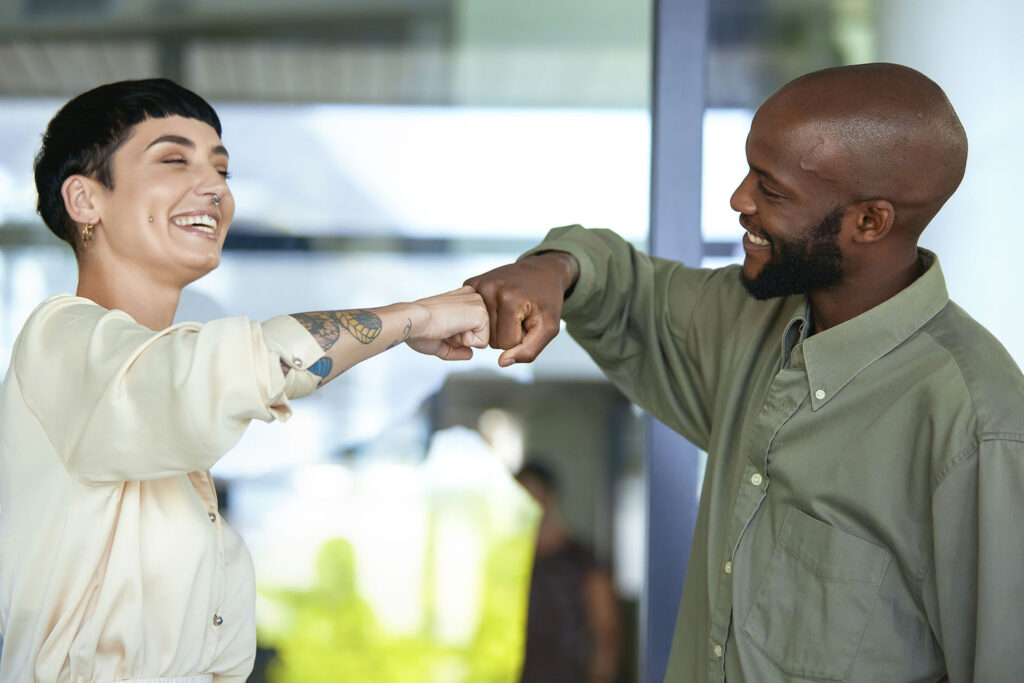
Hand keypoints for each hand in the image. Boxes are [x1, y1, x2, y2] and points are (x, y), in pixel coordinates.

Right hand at [406, 286, 489, 359]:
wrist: (413, 321)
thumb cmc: (419, 328)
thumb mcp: (440, 342)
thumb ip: (456, 349)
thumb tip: (470, 354)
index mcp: (462, 298)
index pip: (472, 328)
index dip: (456, 337)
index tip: (441, 326)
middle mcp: (471, 296)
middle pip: (478, 333)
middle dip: (461, 338)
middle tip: (444, 327)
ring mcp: (477, 303)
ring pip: (482, 337)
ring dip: (463, 340)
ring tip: (447, 327)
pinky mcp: (481, 312)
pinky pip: (483, 342)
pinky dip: (466, 342)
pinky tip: (452, 328)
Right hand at [464, 251, 578, 366]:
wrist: (542, 270)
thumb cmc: (547, 300)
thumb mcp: (549, 327)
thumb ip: (529, 350)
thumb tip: (502, 362)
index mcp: (509, 300)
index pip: (506, 344)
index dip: (521, 337)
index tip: (528, 320)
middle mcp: (489, 290)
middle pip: (491, 339)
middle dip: (508, 332)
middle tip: (520, 314)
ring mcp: (477, 285)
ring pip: (481, 331)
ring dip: (498, 326)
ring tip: (511, 309)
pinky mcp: (470, 283)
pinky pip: (472, 316)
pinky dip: (486, 315)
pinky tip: (498, 304)